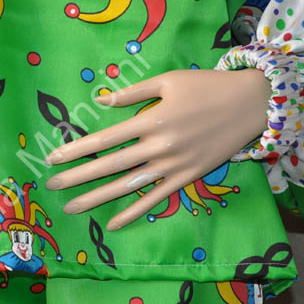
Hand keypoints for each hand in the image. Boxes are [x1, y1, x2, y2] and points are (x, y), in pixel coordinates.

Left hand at [44, 69, 270, 230]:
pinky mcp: (188, 177)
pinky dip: (135, 211)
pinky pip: (157, 198)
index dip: (76, 150)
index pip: (104, 139)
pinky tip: (113, 223)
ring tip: (72, 207)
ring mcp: (173, 165)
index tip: (53, 159)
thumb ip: (133, 93)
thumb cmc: (207, 86)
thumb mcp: (168, 80)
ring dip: (98, 198)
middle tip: (50, 186)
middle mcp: (159, 146)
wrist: (252, 103)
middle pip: (110, 165)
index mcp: (151, 119)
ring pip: (129, 186)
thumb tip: (100, 100)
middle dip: (77, 177)